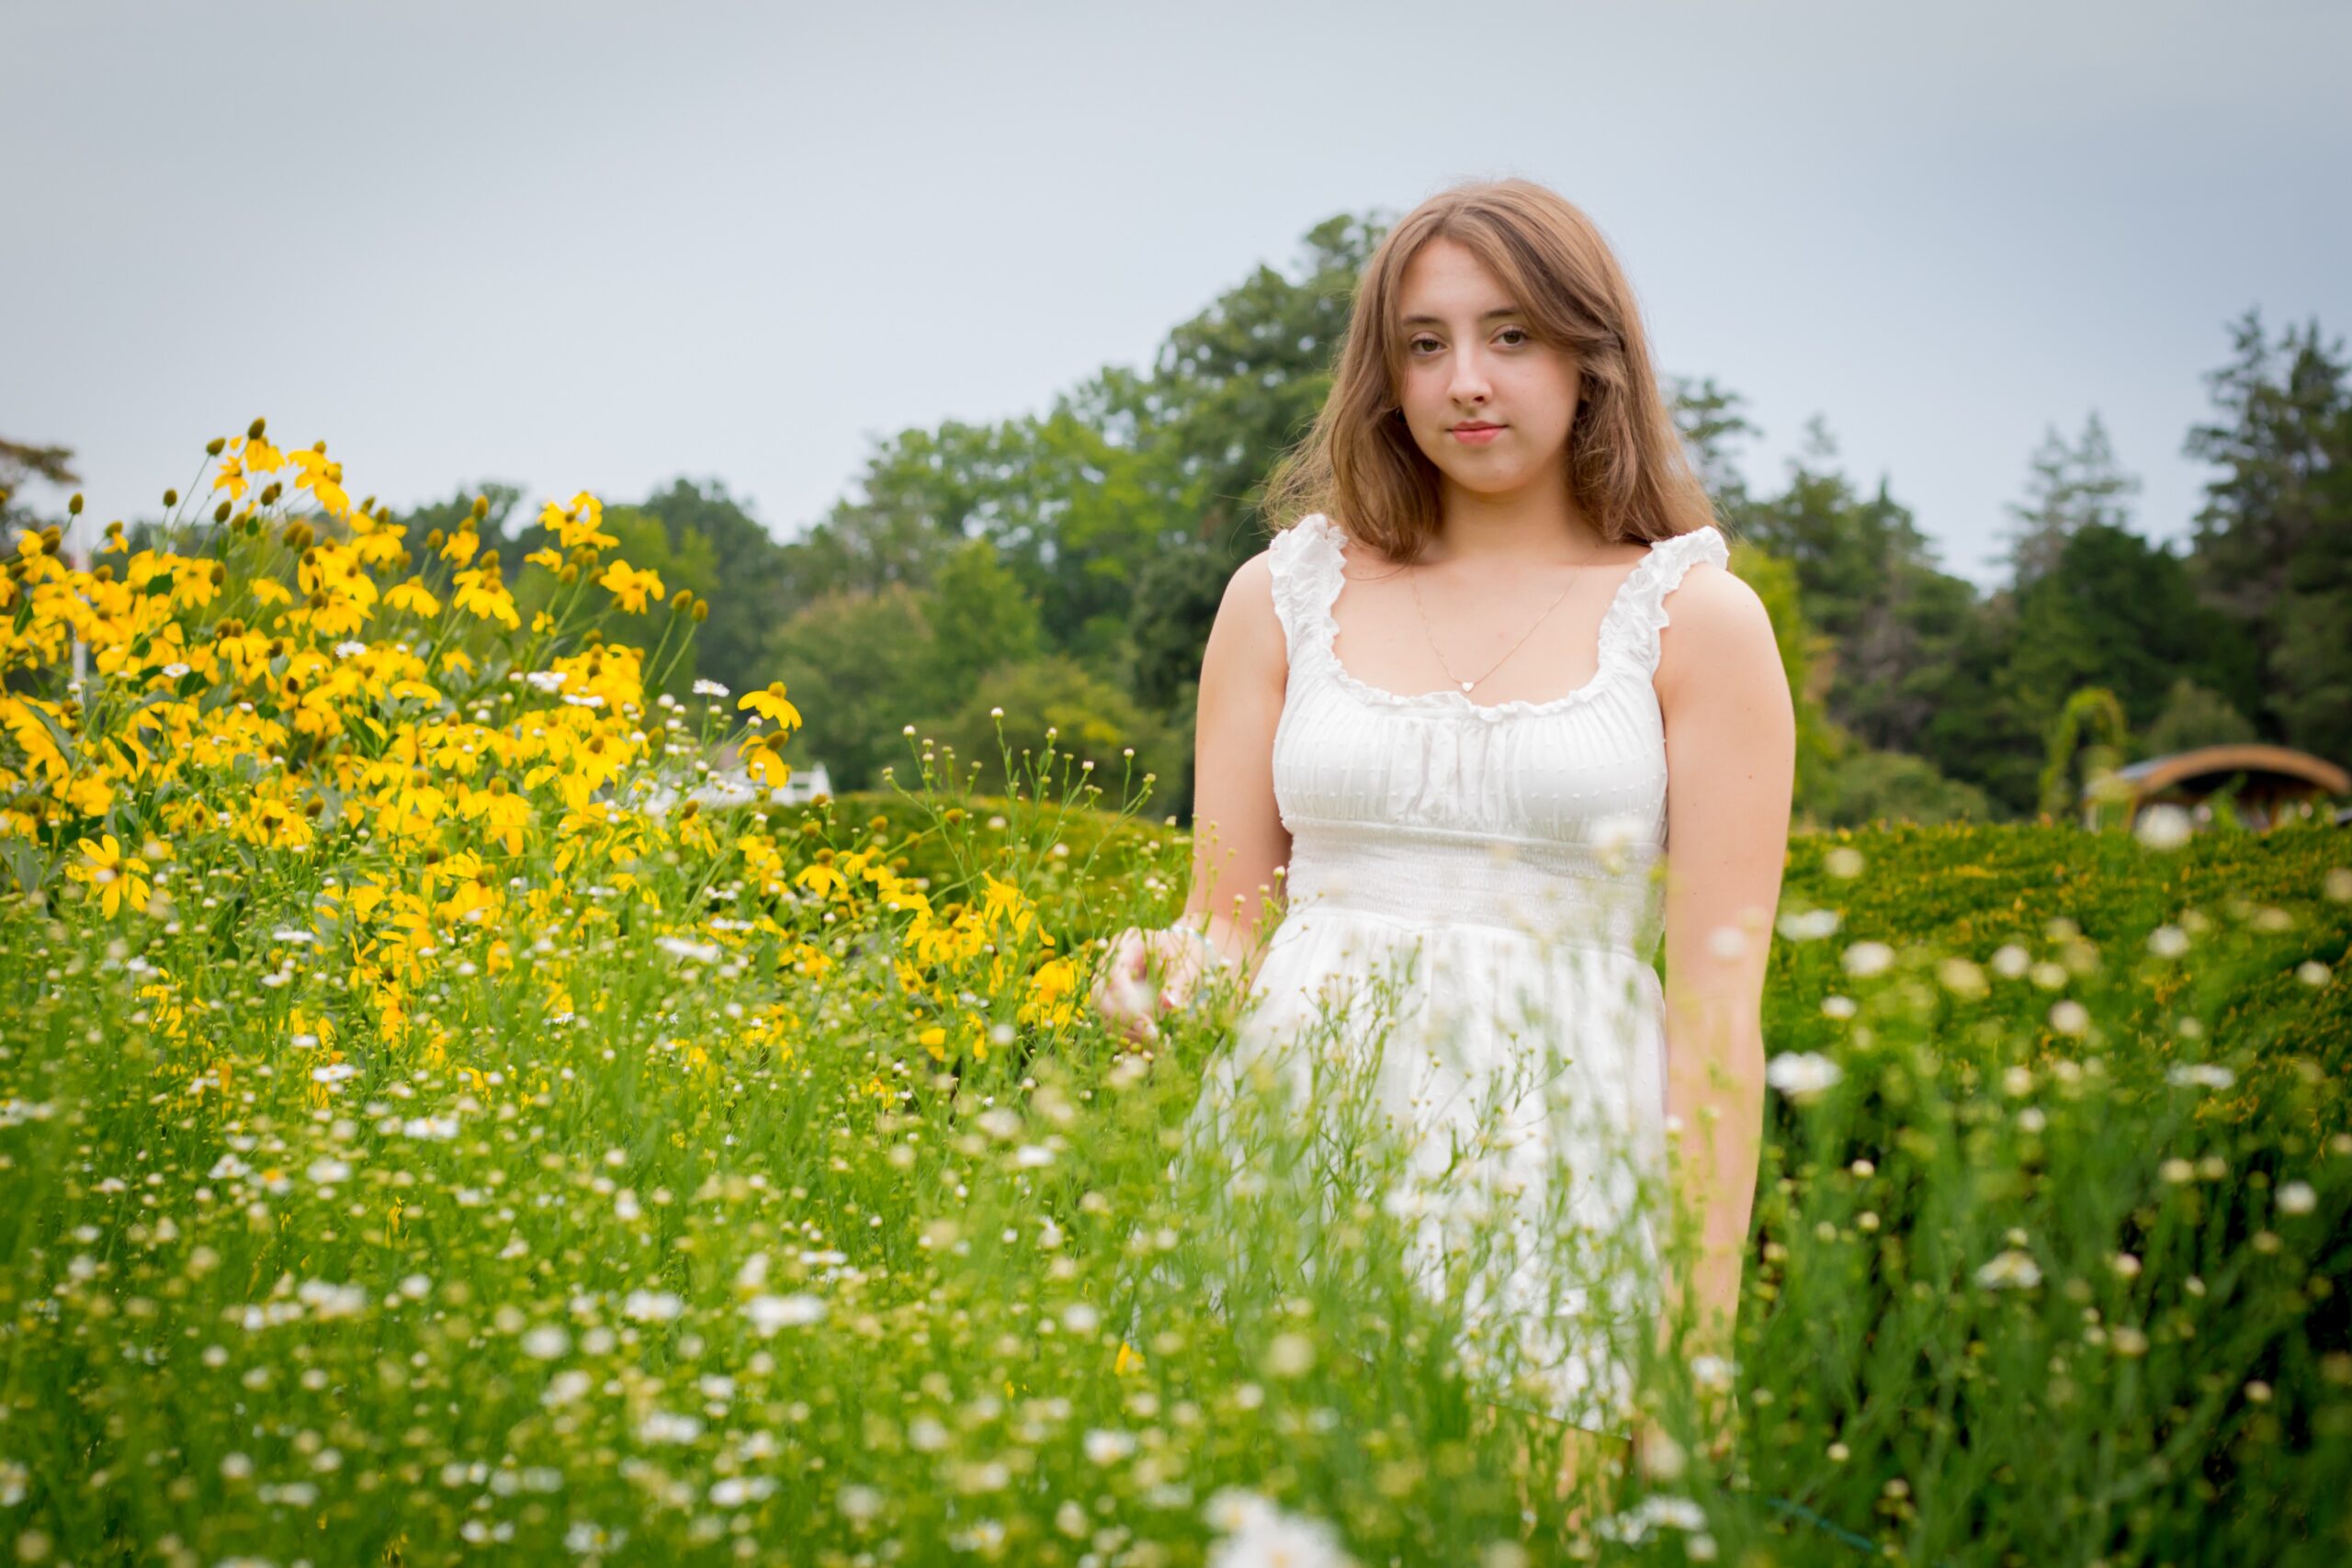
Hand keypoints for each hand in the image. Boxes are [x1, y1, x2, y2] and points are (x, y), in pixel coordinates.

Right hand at [1089, 924, 1222, 1042]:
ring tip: (1156, 1044)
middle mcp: (1111, 963)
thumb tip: (1169, 1005)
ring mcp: (1108, 983)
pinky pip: (1111, 1024)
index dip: (1126, 1004)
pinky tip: (1150, 1047)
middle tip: (1153, 1038)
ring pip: (1102, 1015)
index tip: (1150, 1025)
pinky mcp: (1113, 1002)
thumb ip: (1178, 985)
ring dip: (1126, 1033)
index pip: (1113, 976)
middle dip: (1123, 1021)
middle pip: (1099, 997)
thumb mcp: (1190, 967)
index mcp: (1127, 943)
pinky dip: (1129, 1038)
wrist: (1190, 957)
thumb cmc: (1190, 956)